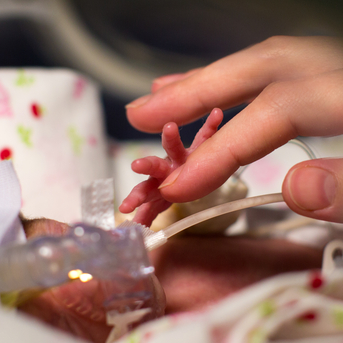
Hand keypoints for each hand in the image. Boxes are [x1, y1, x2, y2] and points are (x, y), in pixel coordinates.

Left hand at [118, 109, 223, 225]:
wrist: (189, 171)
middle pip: (155, 167)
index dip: (136, 199)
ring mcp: (183, 156)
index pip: (145, 191)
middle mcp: (169, 168)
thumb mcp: (160, 203)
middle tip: (136, 165)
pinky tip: (217, 114)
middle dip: (147, 166)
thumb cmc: (170, 187)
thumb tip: (136, 229)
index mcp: (158, 183)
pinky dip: (211, 125)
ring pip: (175, 146)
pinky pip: (206, 135)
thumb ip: (149, 214)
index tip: (126, 208)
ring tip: (169, 127)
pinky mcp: (199, 147)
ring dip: (171, 137)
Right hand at [126, 36, 342, 226]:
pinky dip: (275, 79)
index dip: (231, 142)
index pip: (296, 104)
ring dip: (233, 76)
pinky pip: (327, 67)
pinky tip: (253, 94)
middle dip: (207, 85)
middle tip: (144, 113)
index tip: (182, 184)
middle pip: (284, 59)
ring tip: (172, 96)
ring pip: (303, 57)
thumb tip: (295, 186)